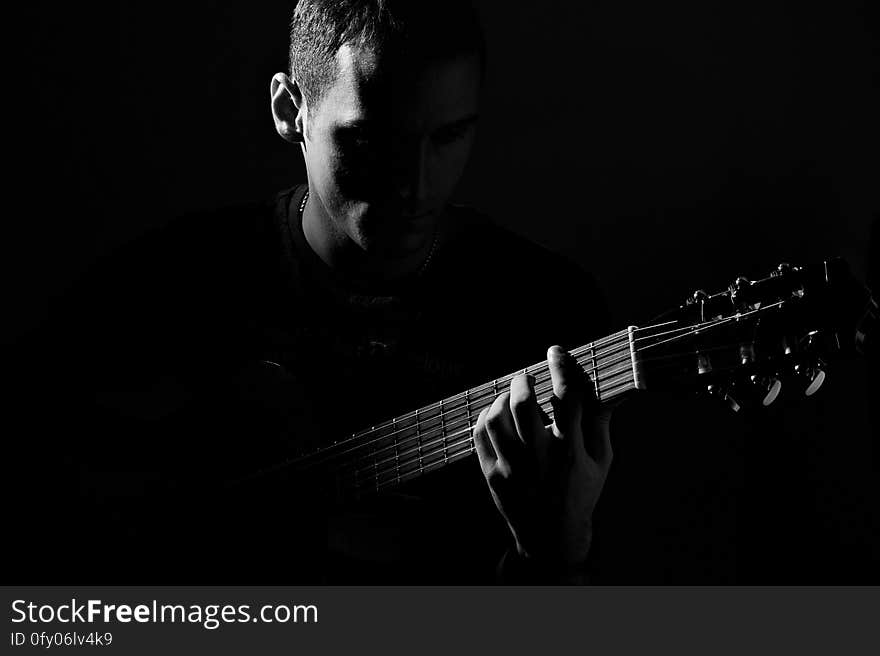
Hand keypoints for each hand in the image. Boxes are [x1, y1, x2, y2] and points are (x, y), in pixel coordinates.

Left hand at [473, 345, 612, 569]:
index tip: (555, 352)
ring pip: (496, 418)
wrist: (552, 538)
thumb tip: (605, 387)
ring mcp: (512, 469)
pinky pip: (479, 436)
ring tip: (511, 396)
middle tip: (526, 376)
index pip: (566, 398)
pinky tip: (497, 413)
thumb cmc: (581, 494)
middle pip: (523, 404)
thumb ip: (600, 424)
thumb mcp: (602, 462)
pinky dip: (486, 416)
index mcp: (571, 452)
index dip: (561, 368)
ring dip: (502, 398)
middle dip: (523, 380)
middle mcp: (539, 459)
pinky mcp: (492, 476)